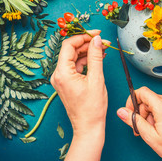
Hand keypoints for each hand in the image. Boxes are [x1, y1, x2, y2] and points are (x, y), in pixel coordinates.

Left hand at [51, 30, 109, 160]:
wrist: (88, 126)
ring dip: (88, 52)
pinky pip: (75, 66)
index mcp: (62, 73)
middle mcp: (58, 75)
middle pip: (70, 51)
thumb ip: (96, 56)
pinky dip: (86, 61)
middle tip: (103, 42)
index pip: (68, 45)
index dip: (83, 36)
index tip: (96, 34)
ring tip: (103, 49)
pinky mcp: (66, 83)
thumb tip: (97, 40)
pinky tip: (97, 59)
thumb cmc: (92, 108)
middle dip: (87, 44)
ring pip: (73, 58)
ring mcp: (61, 79)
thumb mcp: (97, 79)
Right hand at [117, 87, 161, 160]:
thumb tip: (122, 111)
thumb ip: (134, 121)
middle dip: (142, 111)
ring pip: (157, 101)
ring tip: (154, 129)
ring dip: (151, 113)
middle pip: (149, 98)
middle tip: (141, 127)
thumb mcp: (149, 136)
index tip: (131, 111)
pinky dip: (160, 113)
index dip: (133, 100)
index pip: (142, 92)